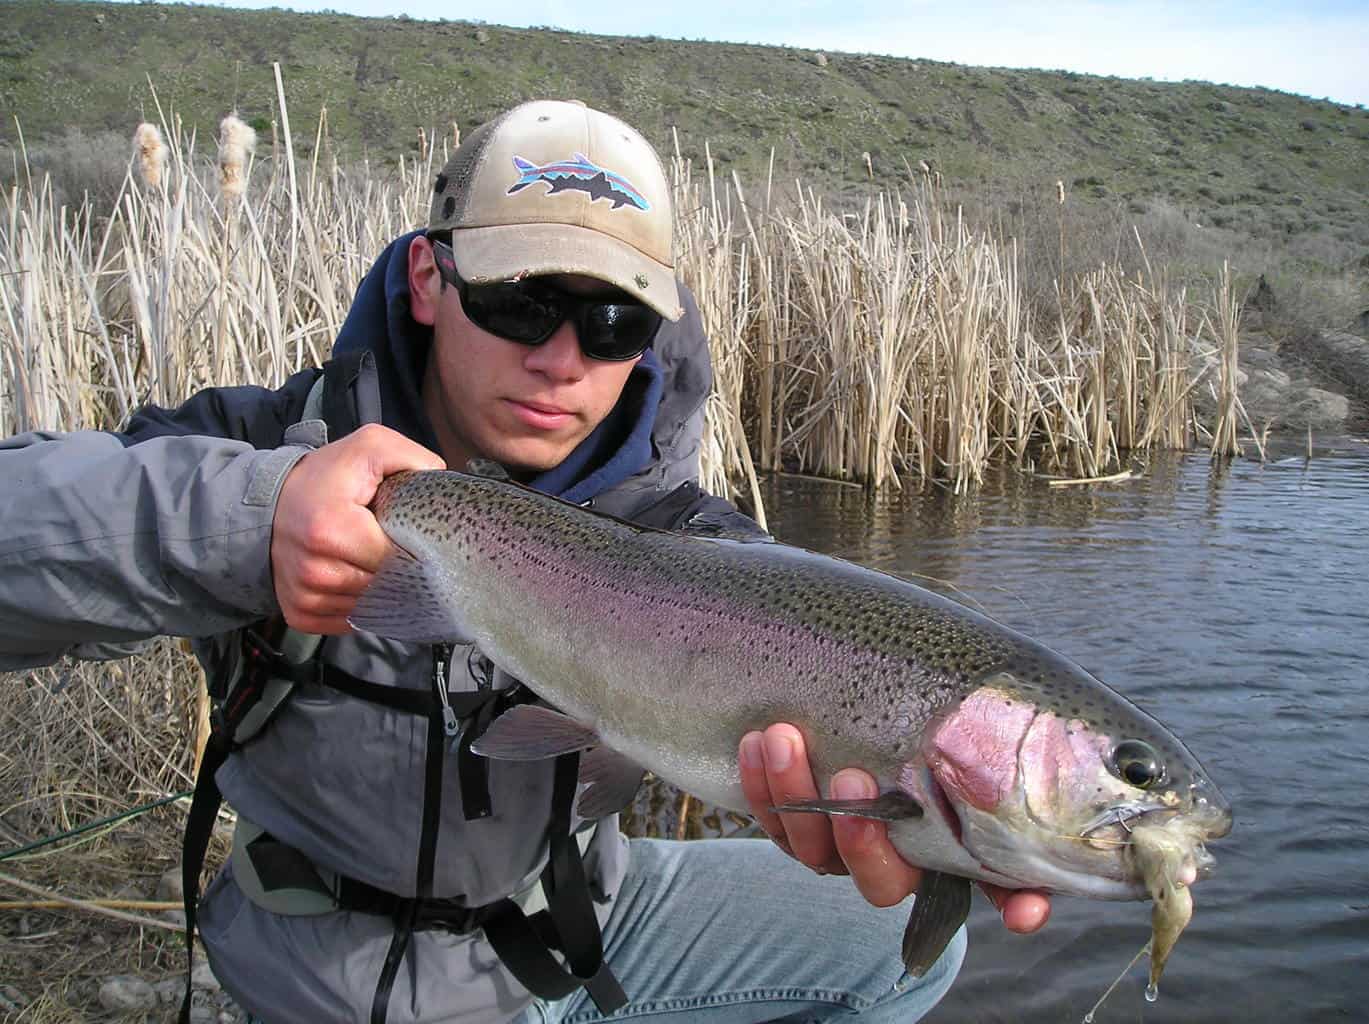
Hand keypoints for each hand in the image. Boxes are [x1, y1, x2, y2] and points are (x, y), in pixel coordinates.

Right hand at [270, 424, 444, 632]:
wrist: (268, 503)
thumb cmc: (323, 478)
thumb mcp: (368, 447)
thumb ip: (411, 456)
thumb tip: (442, 479)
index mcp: (331, 530)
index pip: (397, 557)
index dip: (413, 548)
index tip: (413, 536)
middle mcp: (315, 571)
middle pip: (386, 587)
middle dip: (399, 569)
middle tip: (394, 545)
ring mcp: (306, 597)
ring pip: (370, 608)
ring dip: (380, 589)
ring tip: (372, 559)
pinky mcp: (300, 614)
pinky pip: (349, 620)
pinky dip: (359, 604)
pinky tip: (355, 577)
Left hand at [739, 723, 1050, 933]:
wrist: (867, 695)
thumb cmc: (930, 725)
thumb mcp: (969, 750)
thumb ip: (1000, 800)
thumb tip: (1031, 903)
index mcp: (945, 847)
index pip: (982, 886)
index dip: (1006, 901)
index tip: (1022, 909)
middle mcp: (891, 857)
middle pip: (878, 879)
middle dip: (861, 836)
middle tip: (854, 776)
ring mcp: (837, 841)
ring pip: (812, 844)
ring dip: (794, 793)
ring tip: (783, 736)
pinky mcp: (792, 819)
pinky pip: (771, 815)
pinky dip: (759, 781)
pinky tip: (755, 742)